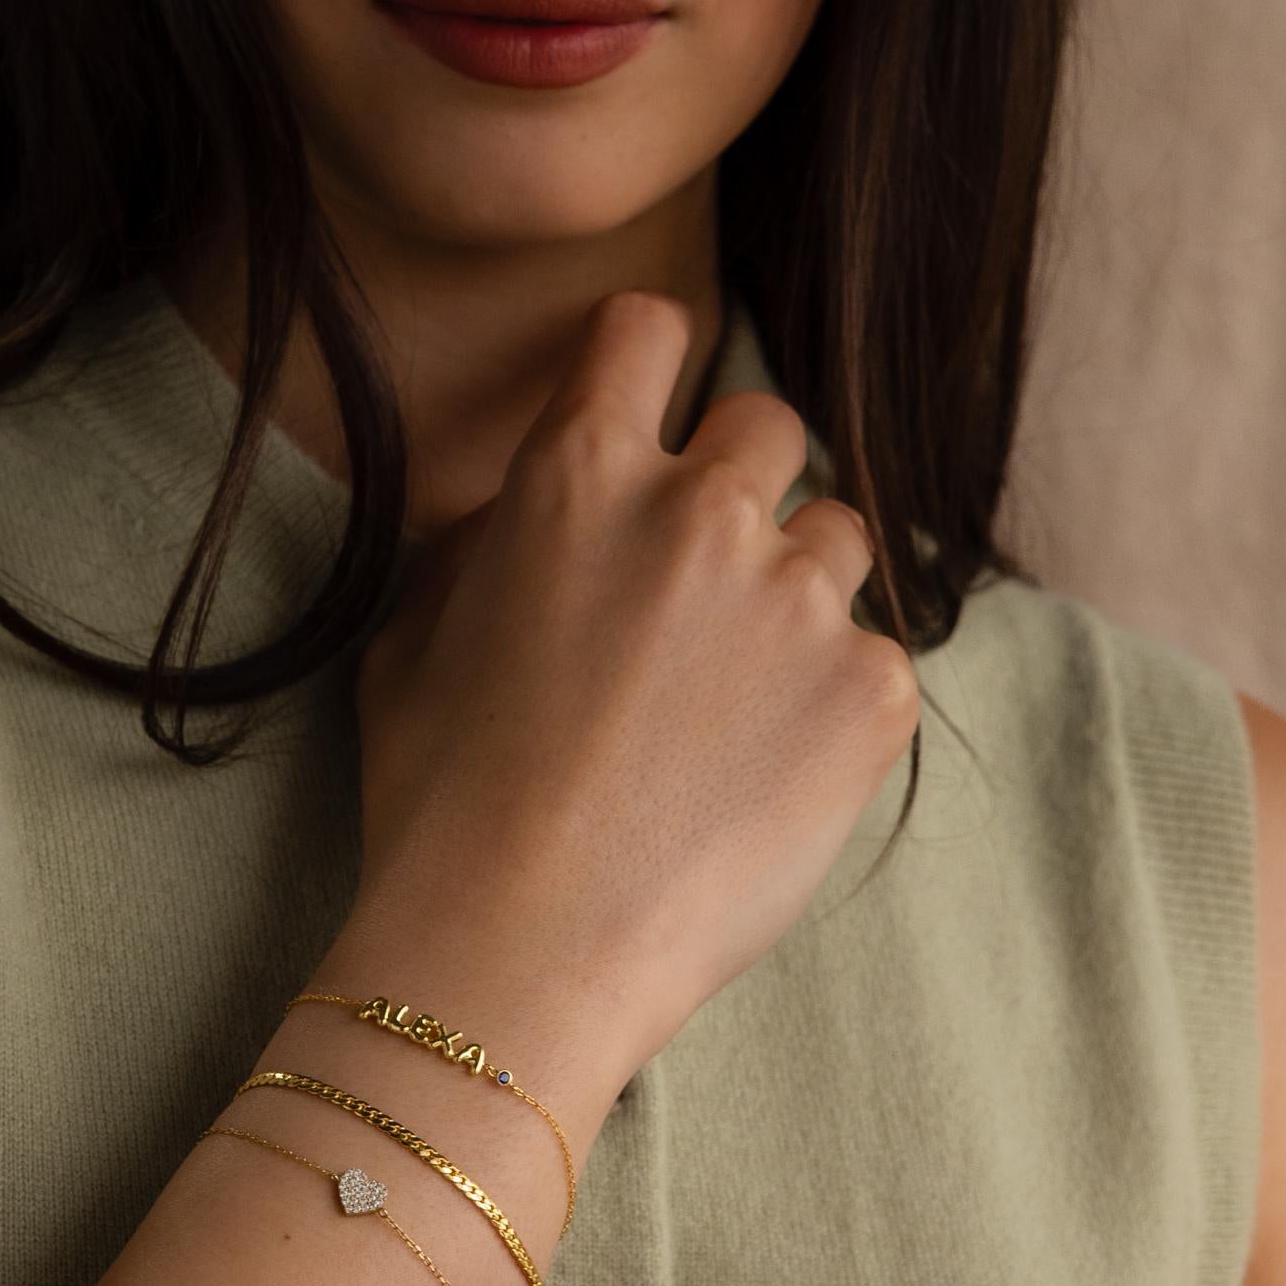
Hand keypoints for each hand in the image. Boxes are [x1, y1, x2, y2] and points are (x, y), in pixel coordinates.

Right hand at [341, 291, 920, 1086]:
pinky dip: (833, 706)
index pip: (647, 333)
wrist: (518, 953)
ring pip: (838, 538)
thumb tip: (526, 513)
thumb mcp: (411, 640)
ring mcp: (800, 600)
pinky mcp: (872, 694)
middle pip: (767, 423)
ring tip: (735, 701)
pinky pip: (874, 661)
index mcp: (579, 474)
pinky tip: (763, 780)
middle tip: (702, 583)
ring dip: (797, 591)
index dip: (646, 369)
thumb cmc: (437, 807)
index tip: (649, 416)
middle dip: (740, 481)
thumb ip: (487, 541)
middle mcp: (703, 510)